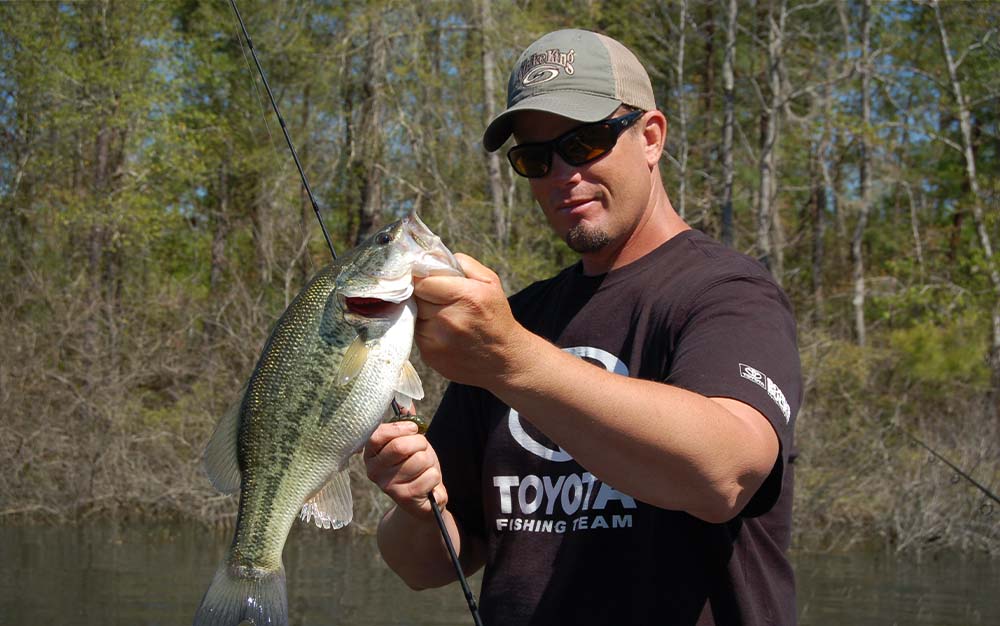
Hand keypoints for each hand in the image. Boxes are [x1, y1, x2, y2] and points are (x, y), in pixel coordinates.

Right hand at [364, 421, 446, 520]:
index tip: (414, 429)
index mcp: (370, 453)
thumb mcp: (409, 440)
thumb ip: (406, 421)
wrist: (422, 498)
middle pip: (400, 447)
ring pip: (419, 460)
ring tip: (423, 468)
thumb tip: (405, 399)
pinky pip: (430, 475)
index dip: (401, 428)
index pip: (378, 434)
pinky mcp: (404, 498)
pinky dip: (434, 476)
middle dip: (420, 443)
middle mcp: (373, 470)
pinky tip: (427, 483)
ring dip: (429, 461)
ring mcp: (387, 486)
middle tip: (421, 450)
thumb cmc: (414, 464)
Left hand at [413, 253, 527, 387]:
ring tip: (445, 317)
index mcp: (466, 297)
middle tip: (440, 299)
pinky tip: (444, 333)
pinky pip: (417, 333)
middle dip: (425, 295)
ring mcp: (437, 341)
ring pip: (414, 315)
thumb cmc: (496, 317)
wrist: (504, 360)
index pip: (423, 281)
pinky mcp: (429, 356)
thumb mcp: (491, 282)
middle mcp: (449, 320)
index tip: (430, 279)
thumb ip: (463, 264)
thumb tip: (434, 256)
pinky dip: (426, 330)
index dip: (425, 278)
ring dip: (424, 313)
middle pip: (417, 297)